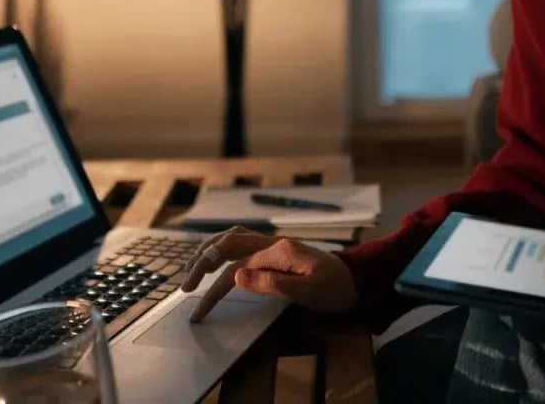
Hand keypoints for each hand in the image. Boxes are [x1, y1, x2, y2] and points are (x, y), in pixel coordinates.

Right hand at [179, 226, 357, 321]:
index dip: (211, 285)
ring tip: (195, 267)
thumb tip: (234, 278)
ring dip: (211, 250)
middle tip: (186, 286)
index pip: (233, 265)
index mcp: (277, 252)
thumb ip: (271, 283)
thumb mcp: (307, 290)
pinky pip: (245, 243)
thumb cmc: (336, 288)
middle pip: (227, 243)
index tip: (197, 306)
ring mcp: (276, 245)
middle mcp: (273, 243)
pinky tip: (220, 258)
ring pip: (234, 238)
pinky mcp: (279, 252)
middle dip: (202, 261)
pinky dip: (226, 248)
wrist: (359, 281)